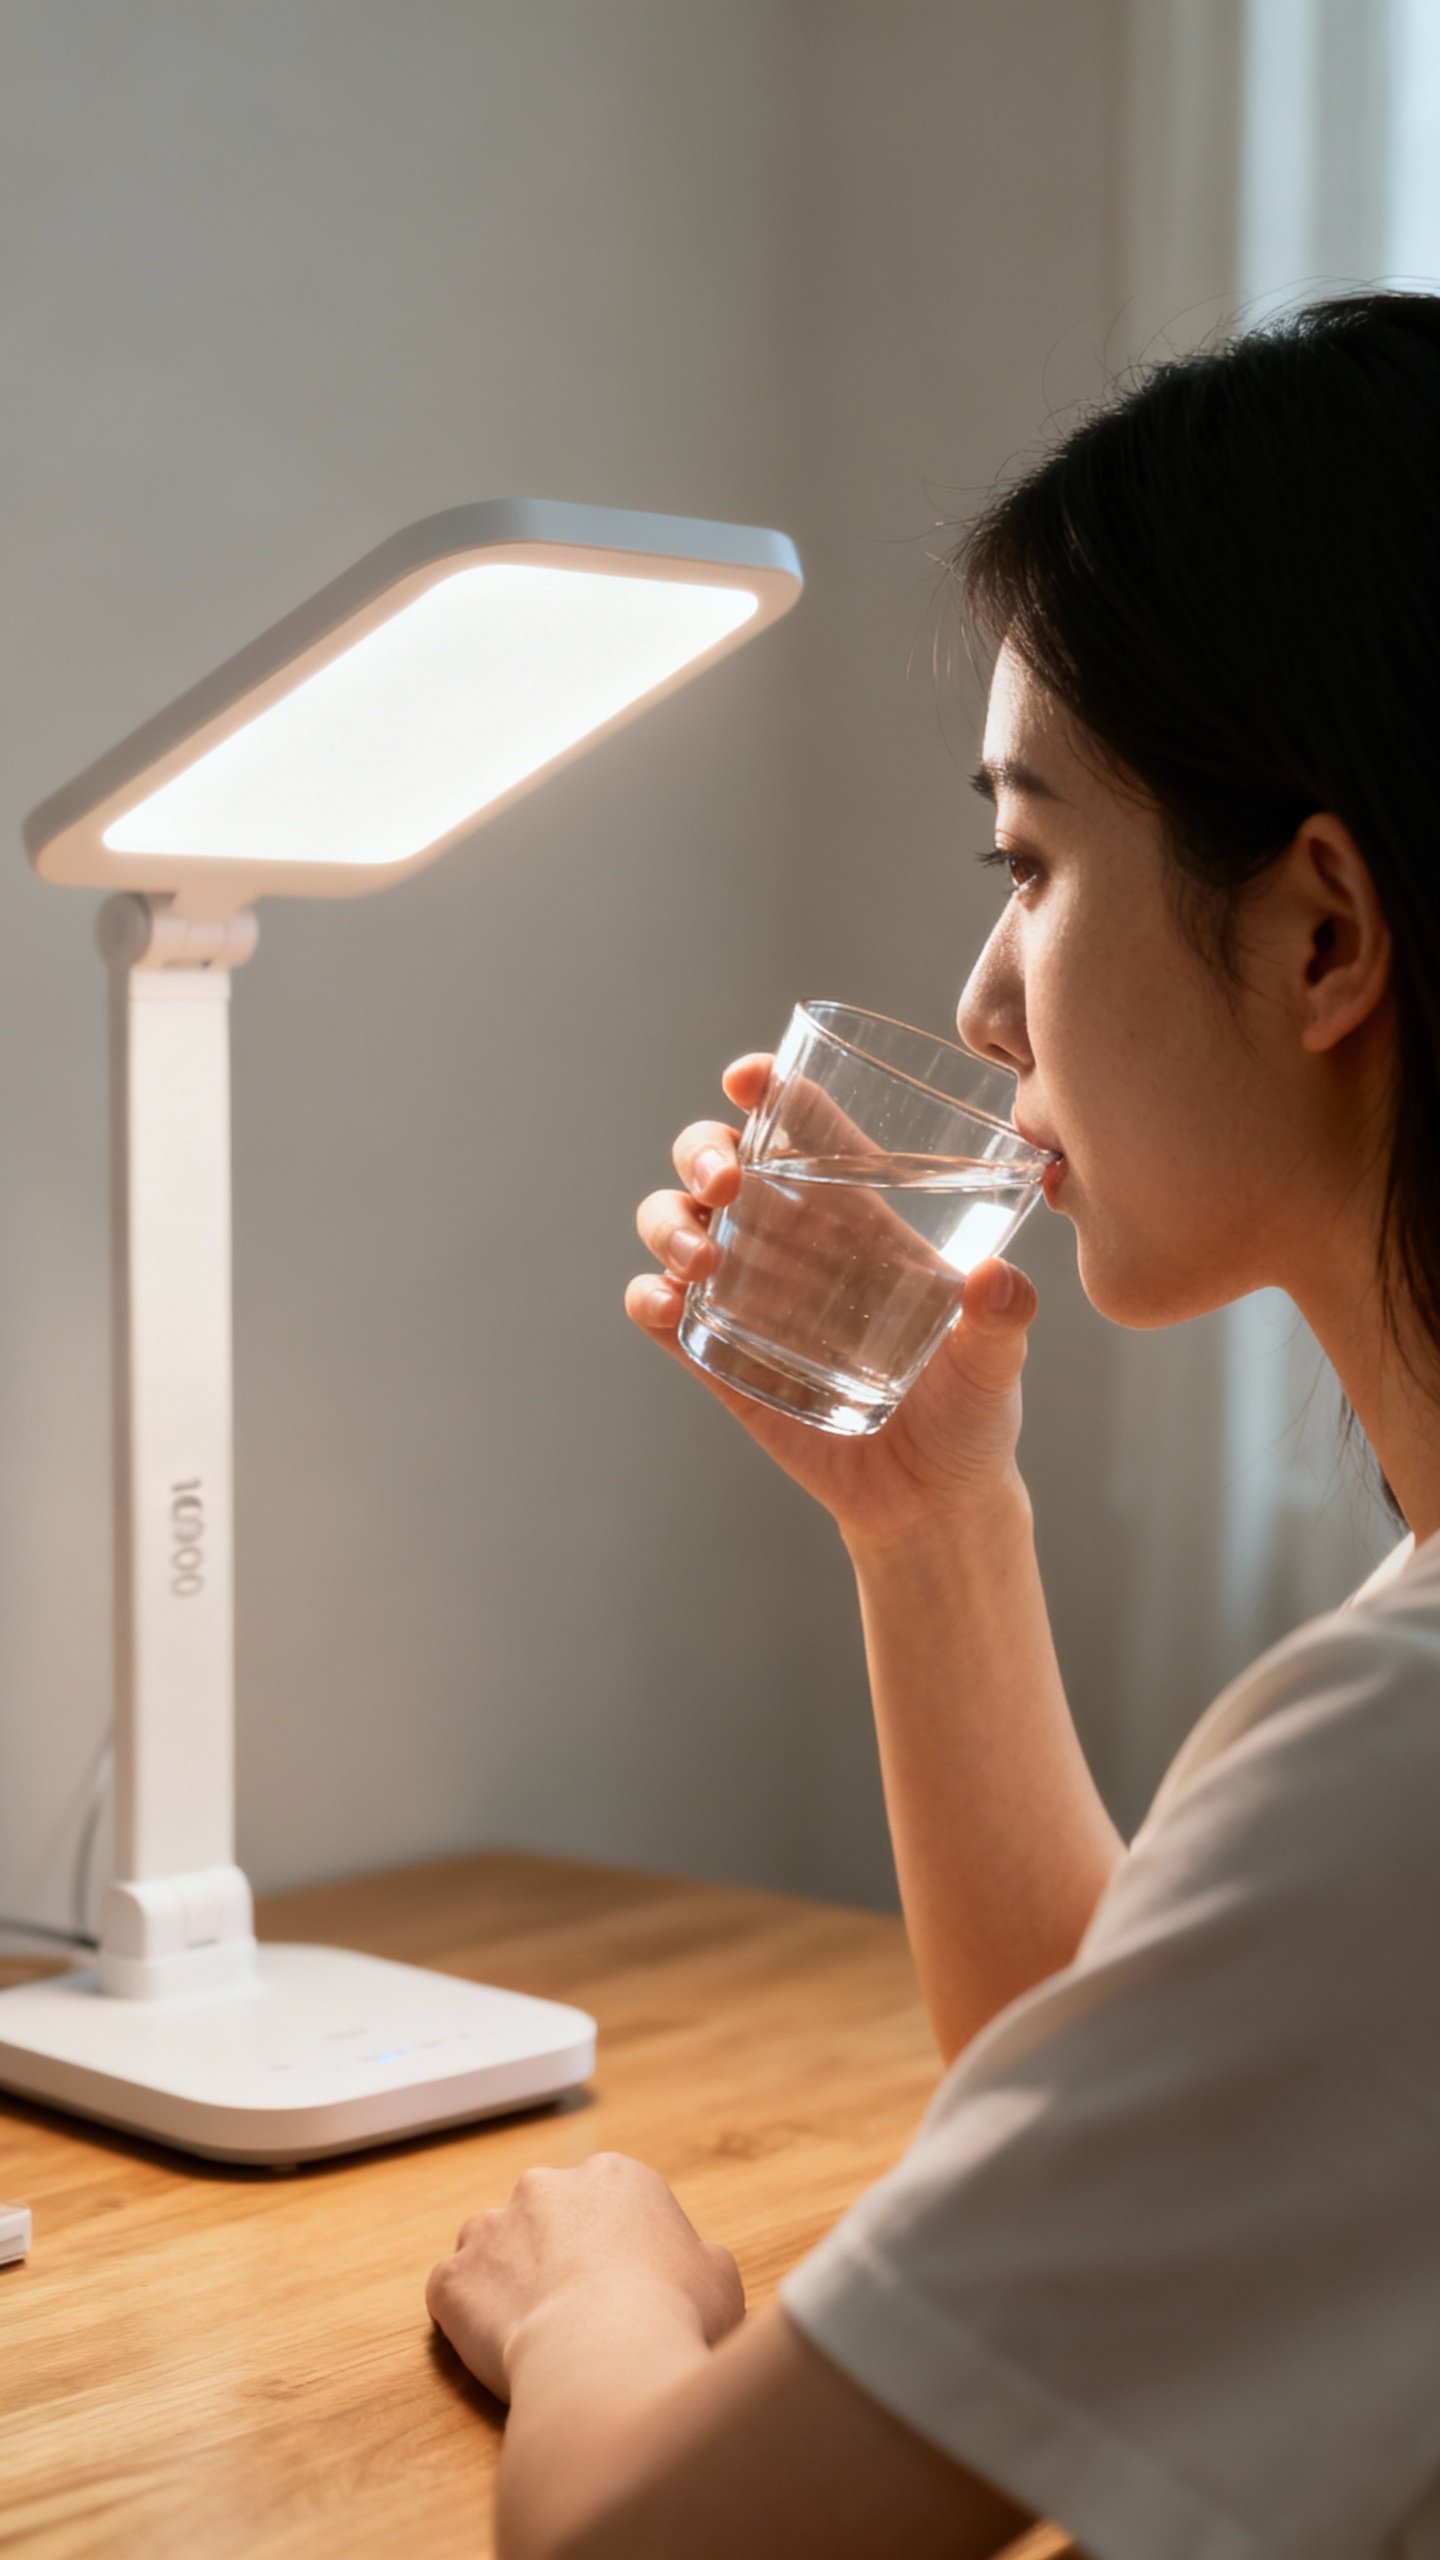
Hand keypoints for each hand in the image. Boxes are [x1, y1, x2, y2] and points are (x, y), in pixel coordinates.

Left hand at [426, 2152, 744, 2403]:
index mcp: (615, 2176)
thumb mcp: (719, 2277)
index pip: (608, 2202)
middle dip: (555, 2255)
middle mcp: (546, 2186)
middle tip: (578, 2311)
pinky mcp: (453, 2278)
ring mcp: (491, 2228)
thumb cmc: (673, 2314)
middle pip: (546, 2216)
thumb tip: (694, 2267)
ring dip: (506, 2279)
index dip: (616, 2249)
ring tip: (533, 2332)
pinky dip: (466, 2319)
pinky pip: (453, 2294)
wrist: (606, 2357)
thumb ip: (699, 2259)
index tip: (625, 2288)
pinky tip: (497, 2349)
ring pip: (492, 2248)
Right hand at [627, 1054, 1040, 1552]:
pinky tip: (666, 1304)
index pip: (800, 1124)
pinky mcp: (717, 1355)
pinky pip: (657, 1308)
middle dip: (703, 1149)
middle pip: (717, 1156)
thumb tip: (997, 1279)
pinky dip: (646, 1295)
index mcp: (855, 1213)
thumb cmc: (971, 1409)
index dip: (767, 1086)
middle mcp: (790, 1240)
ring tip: (700, 1257)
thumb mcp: (997, 1358)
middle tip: (727, 1181)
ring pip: (672, 1219)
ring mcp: (746, 1294)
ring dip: (668, 1220)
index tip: (750, 1078)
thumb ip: (1002, 1319)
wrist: (931, 1500)